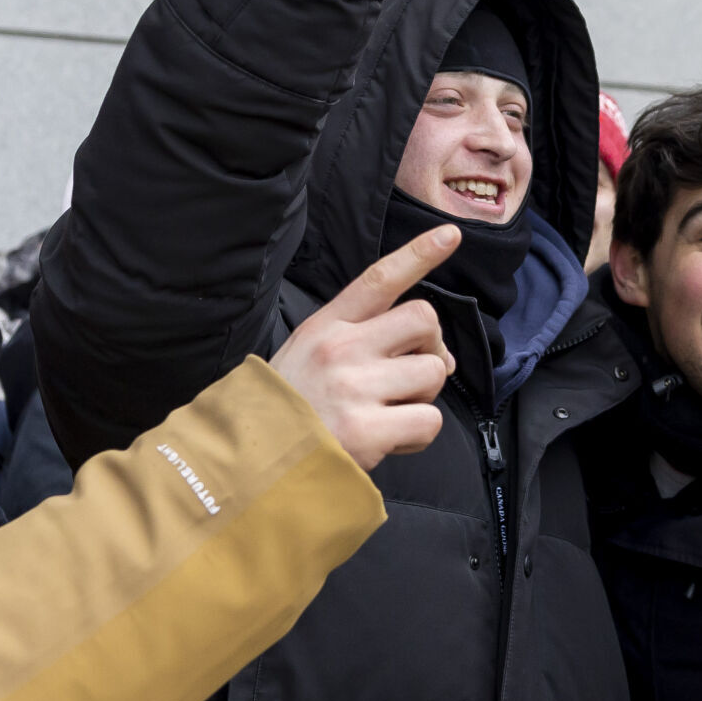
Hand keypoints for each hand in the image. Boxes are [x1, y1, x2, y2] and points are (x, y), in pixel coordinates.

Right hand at [269, 225, 459, 469]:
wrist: (250, 465)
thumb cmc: (288, 410)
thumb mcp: (306, 355)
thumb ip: (360, 341)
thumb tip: (435, 354)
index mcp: (326, 326)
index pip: (379, 279)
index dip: (419, 254)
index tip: (450, 235)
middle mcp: (341, 349)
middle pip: (423, 319)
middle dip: (432, 347)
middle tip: (413, 375)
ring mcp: (354, 388)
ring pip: (432, 372)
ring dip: (423, 396)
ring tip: (390, 413)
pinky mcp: (366, 430)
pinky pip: (429, 420)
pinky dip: (418, 434)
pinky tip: (389, 440)